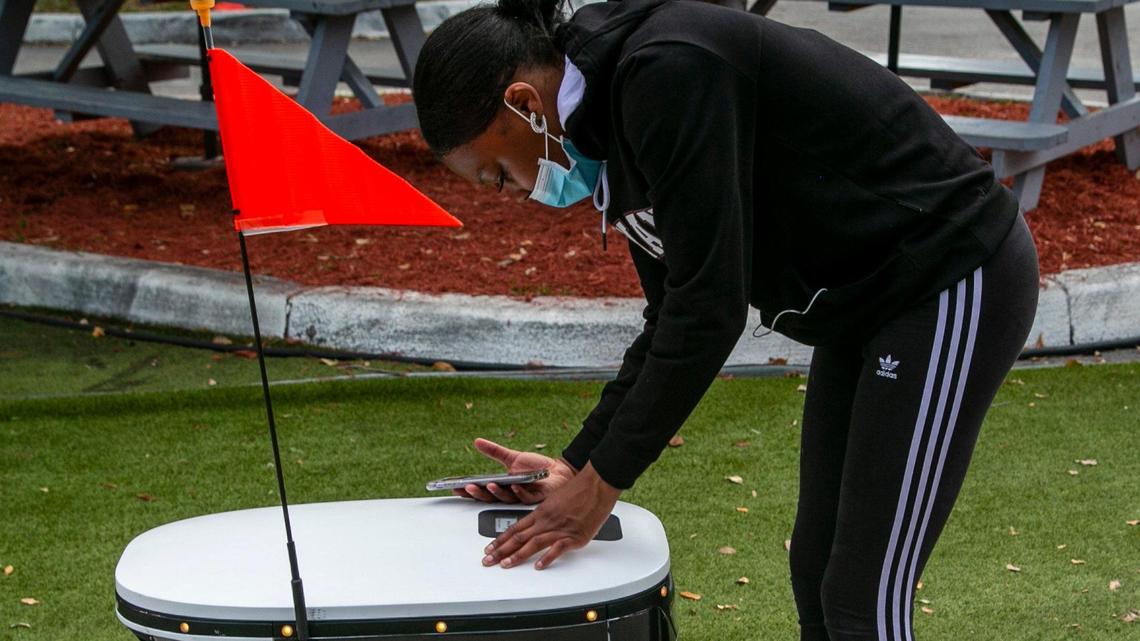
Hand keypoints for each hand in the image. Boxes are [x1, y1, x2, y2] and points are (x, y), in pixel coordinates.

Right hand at [453, 438, 576, 503]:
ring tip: (491, 485)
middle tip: (469, 488)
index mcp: (503, 486)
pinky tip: (514, 485)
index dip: (469, 491)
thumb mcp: (512, 457)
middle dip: (479, 494)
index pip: (482, 491)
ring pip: (506, 499)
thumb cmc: (536, 468)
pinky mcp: (536, 497)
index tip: (456, 488)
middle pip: (491, 498)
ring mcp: (522, 497)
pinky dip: (519, 492)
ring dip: (497, 493)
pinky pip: (526, 497)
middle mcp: (511, 494)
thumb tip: (477, 441)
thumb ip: (494, 451)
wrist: (557, 471)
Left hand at [482, 462, 620, 569]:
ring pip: (533, 543)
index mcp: (541, 512)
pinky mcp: (574, 536)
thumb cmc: (579, 490)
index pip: (515, 528)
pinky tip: (538, 566)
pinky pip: (557, 548)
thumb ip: (546, 515)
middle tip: (488, 561)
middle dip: (501, 551)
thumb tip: (538, 525)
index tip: (490, 548)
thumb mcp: (556, 500)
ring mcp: (559, 528)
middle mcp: (546, 521)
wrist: (596, 484)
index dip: (500, 540)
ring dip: (518, 555)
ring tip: (505, 565)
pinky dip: (547, 558)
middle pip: (519, 537)